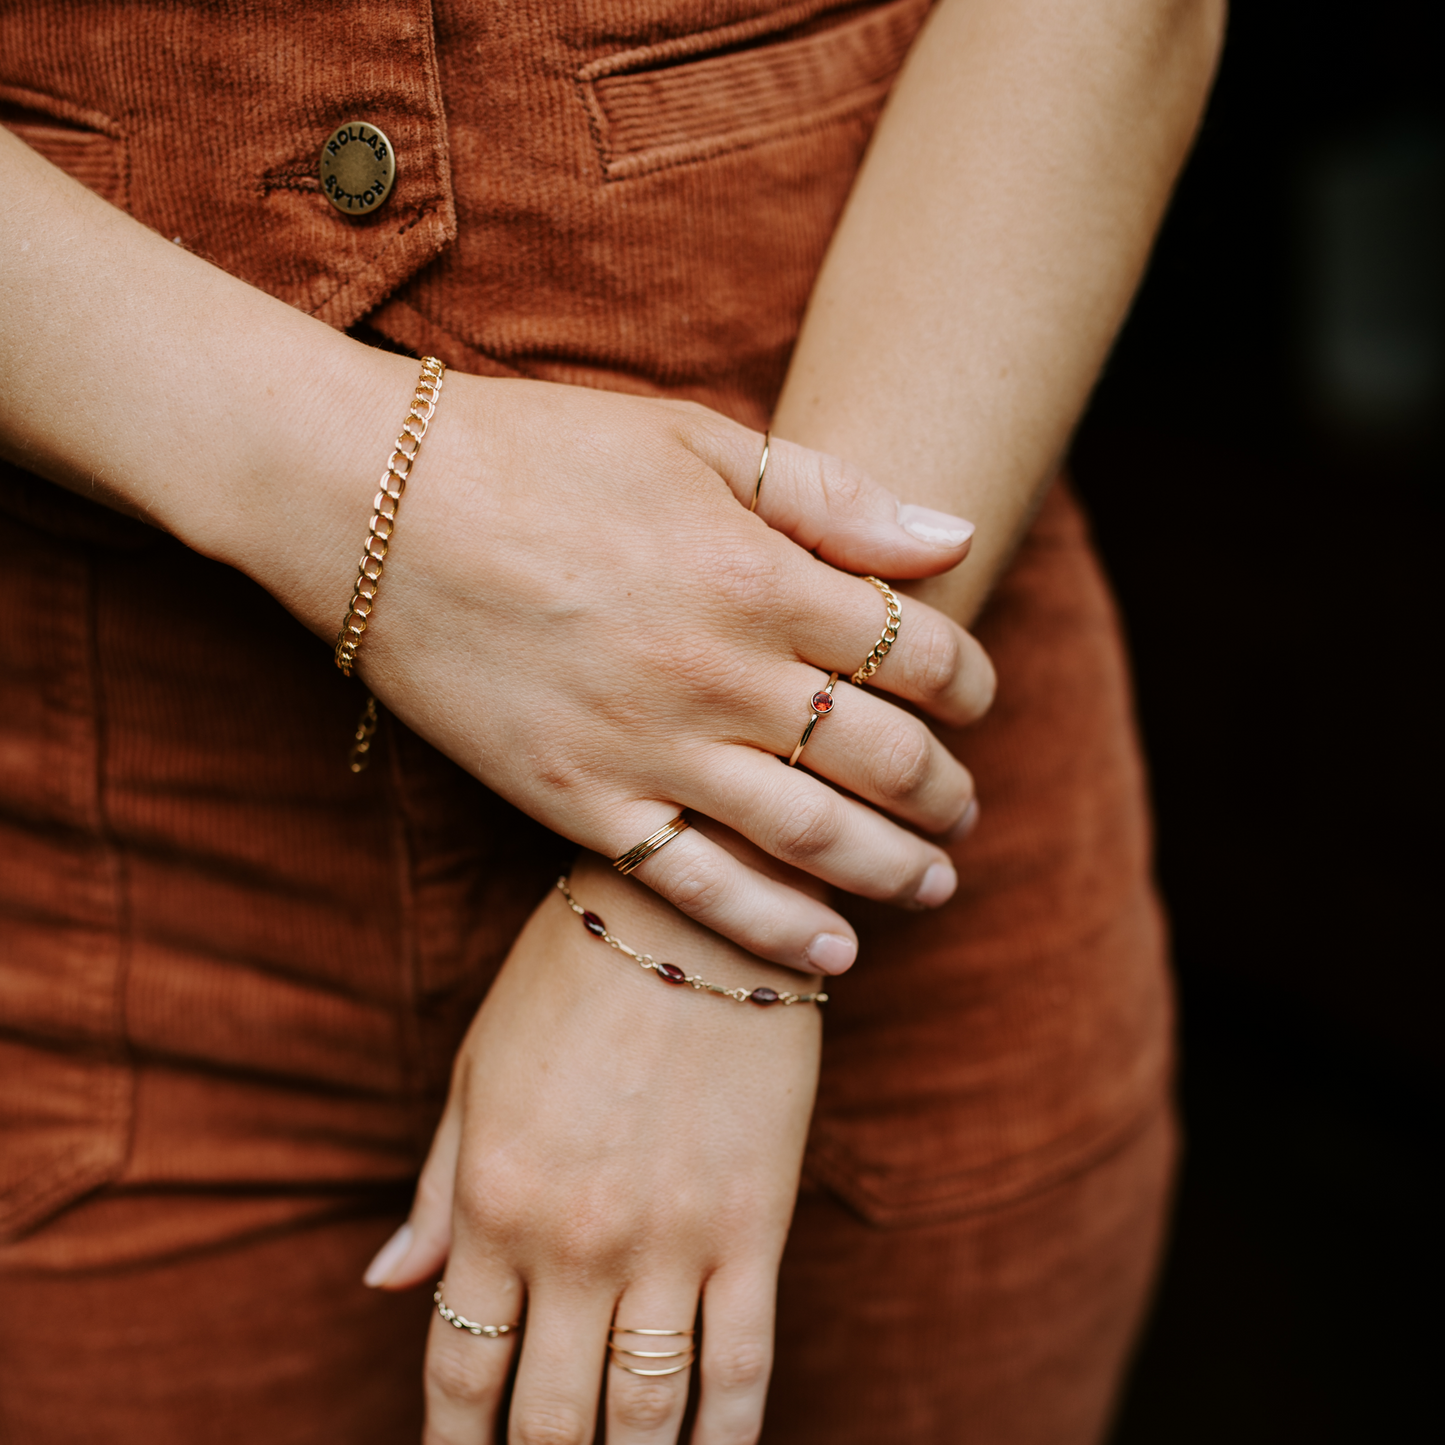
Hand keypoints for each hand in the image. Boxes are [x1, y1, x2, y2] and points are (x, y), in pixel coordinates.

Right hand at [0, 141, 992, 971]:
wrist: (369, 504)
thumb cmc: (536, 453)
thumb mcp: (693, 438)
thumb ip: (832, 495)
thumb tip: (957, 532)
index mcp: (756, 576)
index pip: (915, 650)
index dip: (970, 680)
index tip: (976, 696)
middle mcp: (717, 674)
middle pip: (880, 753)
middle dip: (945, 787)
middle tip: (967, 805)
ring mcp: (647, 749)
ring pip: (810, 834)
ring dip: (893, 868)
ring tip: (937, 885)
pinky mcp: (579, 804)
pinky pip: (696, 886)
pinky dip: (774, 930)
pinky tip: (833, 957)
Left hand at [364, 850, 821, 1444]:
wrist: (696, 905)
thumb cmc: (573, 973)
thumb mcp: (480, 1068)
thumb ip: (439, 1188)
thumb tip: (387, 1283)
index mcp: (495, 1204)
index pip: (460, 1371)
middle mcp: (575, 1243)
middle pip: (548, 1417)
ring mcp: (670, 1241)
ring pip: (644, 1412)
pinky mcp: (754, 1225)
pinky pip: (743, 1363)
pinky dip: (728, 1433)